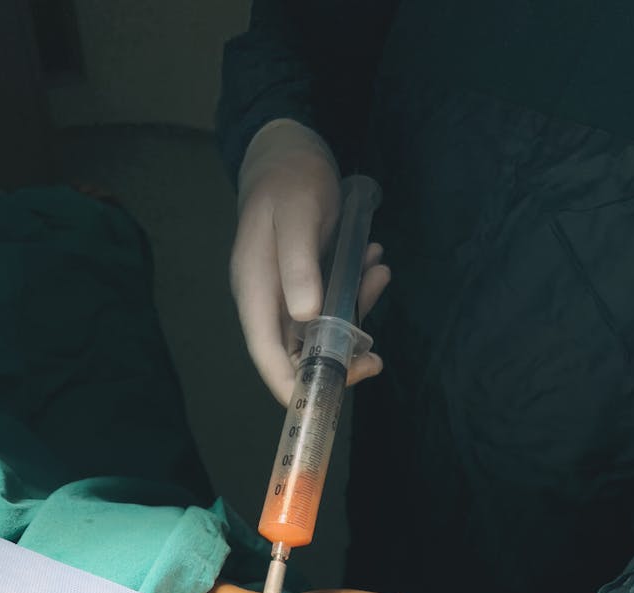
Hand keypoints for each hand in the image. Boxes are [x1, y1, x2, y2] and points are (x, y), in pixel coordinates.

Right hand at [232, 119, 389, 404]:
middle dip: (335, 359)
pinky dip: (355, 291)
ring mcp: (285, 292)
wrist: (288, 146)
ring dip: (353, 316)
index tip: (322, 405)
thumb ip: (299, 264)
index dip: (289, 385)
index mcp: (255, 289)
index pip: (266, 352)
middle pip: (294, 351)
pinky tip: (375, 263)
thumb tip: (306, 316)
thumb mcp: (299, 215)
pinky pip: (330, 302)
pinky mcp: (305, 280)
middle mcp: (267, 299)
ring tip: (379, 274)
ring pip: (319, 330)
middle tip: (375, 357)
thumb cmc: (290, 178)